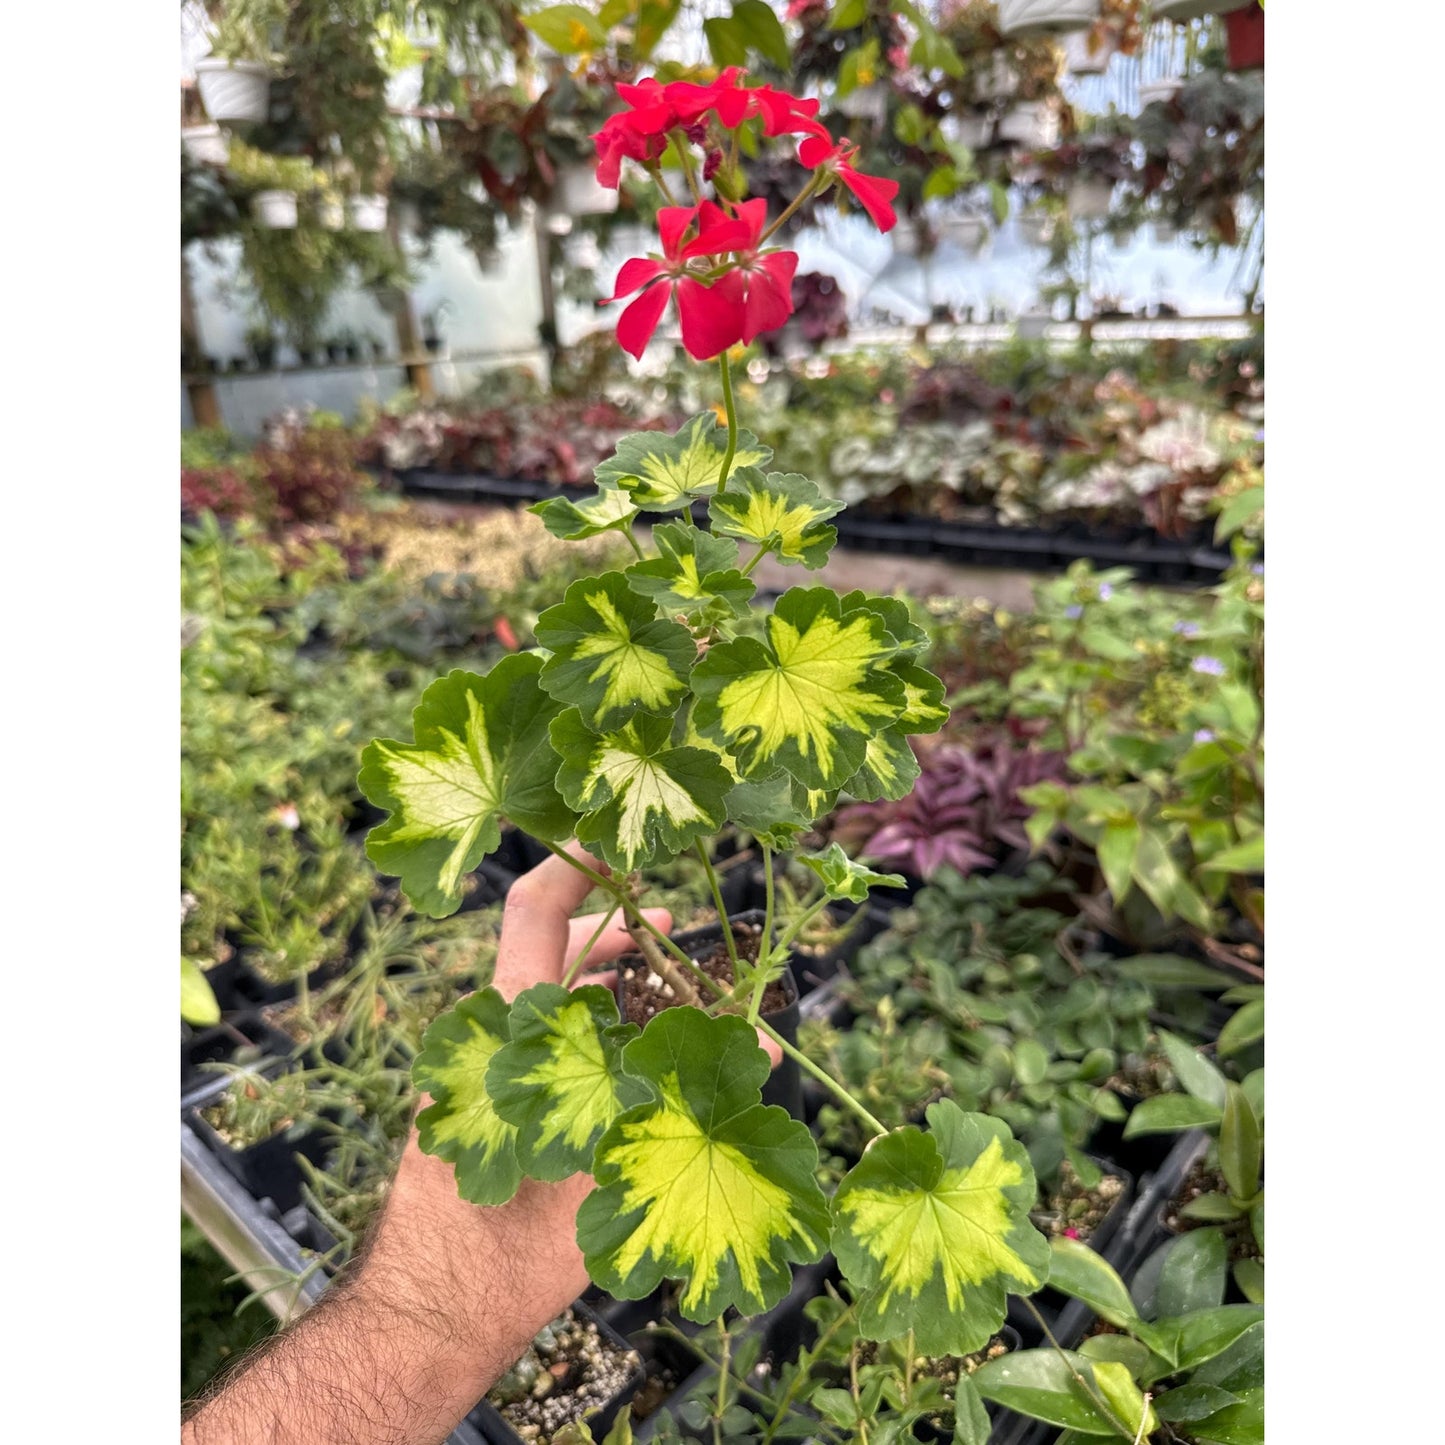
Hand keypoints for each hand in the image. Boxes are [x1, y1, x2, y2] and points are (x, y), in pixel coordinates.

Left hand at [360, 842, 671, 1336]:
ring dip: (607, 987)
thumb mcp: (613, 1156)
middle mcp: (492, 1034)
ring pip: (548, 1000)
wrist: (434, 1310)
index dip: (577, 860)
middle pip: (552, 950)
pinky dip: (586, 1035)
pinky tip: (628, 1059)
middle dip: (617, 931)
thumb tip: (765, 1047)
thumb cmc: (517, 1240)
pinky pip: (538, 1044)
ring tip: (662, 993)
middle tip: (672, 933)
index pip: (536, 909)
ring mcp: (484, 1069)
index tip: (624, 841)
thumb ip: (689, 1092)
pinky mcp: (486, 1105)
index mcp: (512, 1026)